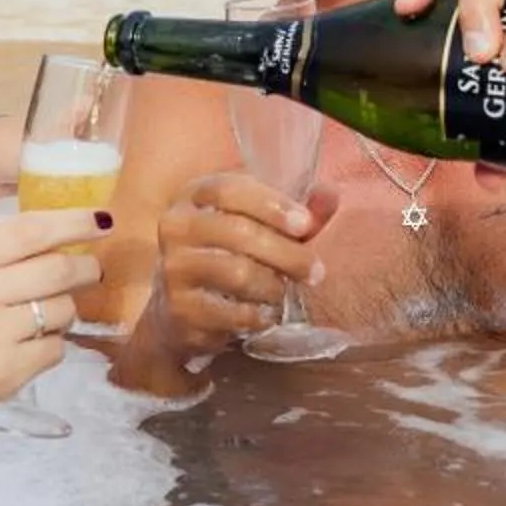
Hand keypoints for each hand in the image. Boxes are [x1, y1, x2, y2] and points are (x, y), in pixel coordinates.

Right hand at [0, 208, 105, 439]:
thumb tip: (55, 243)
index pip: (30, 231)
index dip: (74, 222)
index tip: (101, 220)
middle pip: (58, 269)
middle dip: (85, 269)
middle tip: (90, 271)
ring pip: (62, 310)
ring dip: (62, 312)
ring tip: (38, 320)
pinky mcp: (3, 374)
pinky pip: (54, 350)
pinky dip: (49, 347)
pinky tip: (23, 349)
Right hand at [141, 173, 337, 368]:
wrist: (178, 310)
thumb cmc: (226, 254)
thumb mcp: (256, 224)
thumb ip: (296, 211)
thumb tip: (331, 195)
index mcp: (195, 196)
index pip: (229, 189)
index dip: (270, 204)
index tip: (305, 224)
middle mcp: (177, 227)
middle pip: (238, 233)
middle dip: (286, 253)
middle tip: (316, 271)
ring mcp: (174, 269)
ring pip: (236, 273)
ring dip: (273, 285)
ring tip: (284, 291)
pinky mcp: (179, 309)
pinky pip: (230, 313)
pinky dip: (257, 315)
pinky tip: (265, 314)